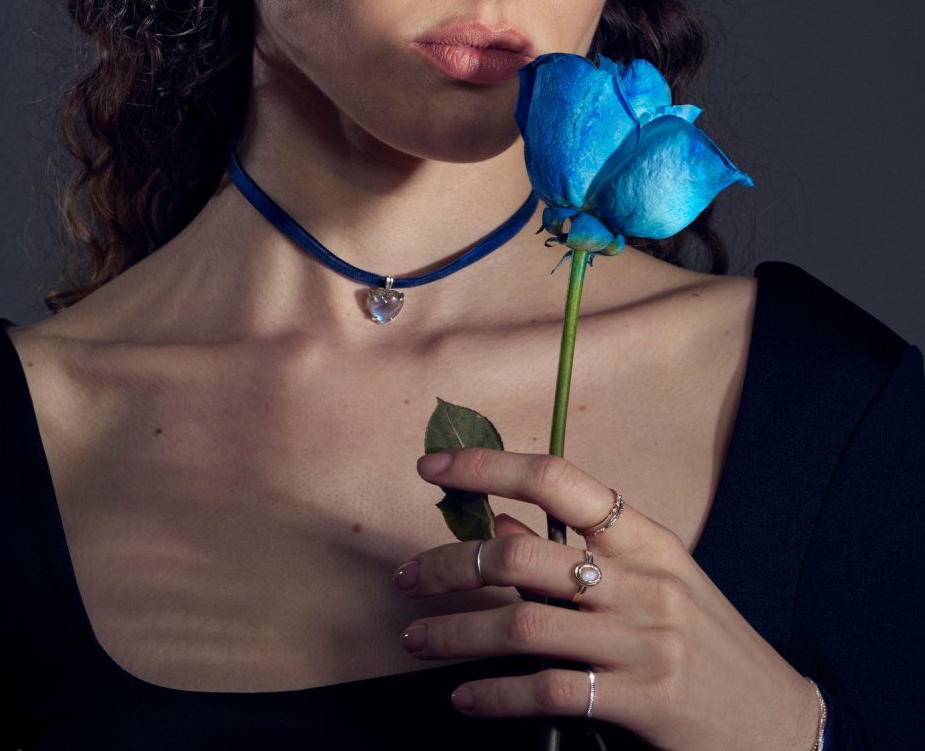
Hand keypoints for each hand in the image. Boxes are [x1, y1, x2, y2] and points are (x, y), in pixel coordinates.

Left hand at [394, 448, 820, 750]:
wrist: (784, 725)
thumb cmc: (706, 642)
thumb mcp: (652, 581)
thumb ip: (576, 552)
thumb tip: (502, 527)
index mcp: (645, 536)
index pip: (557, 478)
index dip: (488, 466)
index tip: (431, 467)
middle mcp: (643, 580)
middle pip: (522, 557)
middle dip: (449, 565)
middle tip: (407, 579)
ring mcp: (644, 643)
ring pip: (522, 627)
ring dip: (454, 633)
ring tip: (415, 638)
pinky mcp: (643, 703)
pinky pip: (548, 693)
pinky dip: (495, 696)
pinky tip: (465, 698)